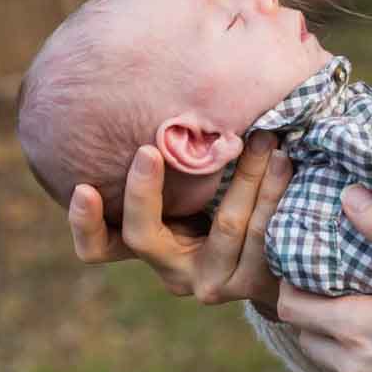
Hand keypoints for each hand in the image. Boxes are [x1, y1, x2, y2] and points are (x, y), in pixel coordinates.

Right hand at [69, 132, 289, 306]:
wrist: (287, 259)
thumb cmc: (229, 200)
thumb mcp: (197, 187)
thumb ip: (177, 162)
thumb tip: (161, 87)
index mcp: (149, 245)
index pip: (98, 247)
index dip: (86, 222)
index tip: (83, 187)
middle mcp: (172, 270)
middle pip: (142, 235)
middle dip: (143, 191)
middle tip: (149, 149)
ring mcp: (209, 282)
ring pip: (225, 227)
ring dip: (244, 176)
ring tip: (262, 137)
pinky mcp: (250, 284)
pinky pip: (262, 236)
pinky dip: (274, 193)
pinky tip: (286, 163)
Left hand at [276, 186, 371, 371]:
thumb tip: (350, 196)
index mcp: (355, 327)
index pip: (290, 307)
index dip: (291, 284)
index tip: (307, 265)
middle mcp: (352, 366)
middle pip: (303, 336)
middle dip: (307, 310)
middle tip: (329, 286)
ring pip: (328, 365)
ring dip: (331, 341)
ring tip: (356, 316)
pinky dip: (358, 368)